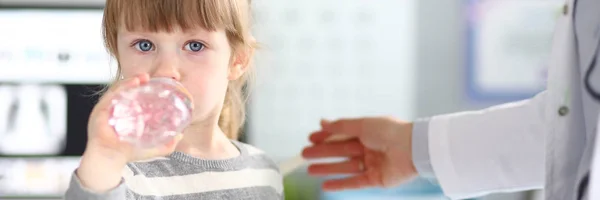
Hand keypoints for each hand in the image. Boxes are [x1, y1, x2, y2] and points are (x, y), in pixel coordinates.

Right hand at [78, 74, 182, 191]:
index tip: (154, 82)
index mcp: (125, 114)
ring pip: (117, 90)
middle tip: (148, 77)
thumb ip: (167, 143)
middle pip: (125, 91)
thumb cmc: (127, 153)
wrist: (111, 161)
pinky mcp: (99, 112)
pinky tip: (131, 84)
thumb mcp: (152, 147)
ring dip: (129, 82)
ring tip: (142, 78)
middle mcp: (116, 109)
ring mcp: (107, 110)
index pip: (133, 96)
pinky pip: (109, 96)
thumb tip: (181, 135)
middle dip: (136, 81)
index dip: (142, 88)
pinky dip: (120, 89)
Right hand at [302, 117, 416, 190]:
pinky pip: (354, 183)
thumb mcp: (362, 124)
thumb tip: (322, 122)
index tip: (310, 138)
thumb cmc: (390, 132)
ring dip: (327, 169)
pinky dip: (340, 184)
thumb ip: (341, 126)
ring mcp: (373, 164)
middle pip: (341, 151)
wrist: (413, 148)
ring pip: (345, 167)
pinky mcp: (376, 180)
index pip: (342, 135)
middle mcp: (370, 148)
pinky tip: (325, 185)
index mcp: (368, 132)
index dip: (326, 137)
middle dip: (322, 153)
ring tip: (309, 170)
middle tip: (304, 154)